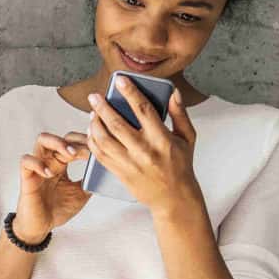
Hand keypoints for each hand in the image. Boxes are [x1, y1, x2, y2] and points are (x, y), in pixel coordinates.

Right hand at [14, 131, 92, 240]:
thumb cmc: (58, 209)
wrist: (42, 226)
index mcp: (62, 163)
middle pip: (61, 136)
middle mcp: (50, 161)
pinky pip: (26, 161)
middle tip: (86, 152)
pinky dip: (38, 163)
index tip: (97, 150)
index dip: (84, 142)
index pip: (72, 142)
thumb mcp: (82, 193)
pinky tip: (49, 173)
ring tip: (69, 155)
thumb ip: (91, 180)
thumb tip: (107, 170)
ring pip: (42, 140)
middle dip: (75, 141)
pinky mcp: (27, 177)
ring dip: (57, 143)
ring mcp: (38, 167)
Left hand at [84, 84, 202, 216]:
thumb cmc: (181, 166)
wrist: (174, 198)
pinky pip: (101, 155)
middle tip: (94, 96)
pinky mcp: (120, 173)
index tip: (120, 80)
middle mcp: (144, 150)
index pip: (143, 110)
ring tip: (92, 113)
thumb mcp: (187, 138)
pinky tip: (91, 132)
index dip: (130, 93)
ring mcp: (130, 163)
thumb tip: (173, 92)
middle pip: (117, 124)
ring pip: (105, 140)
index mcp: (161, 139)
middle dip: (103, 107)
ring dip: (95, 124)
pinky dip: (93, 142)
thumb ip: (179, 114)